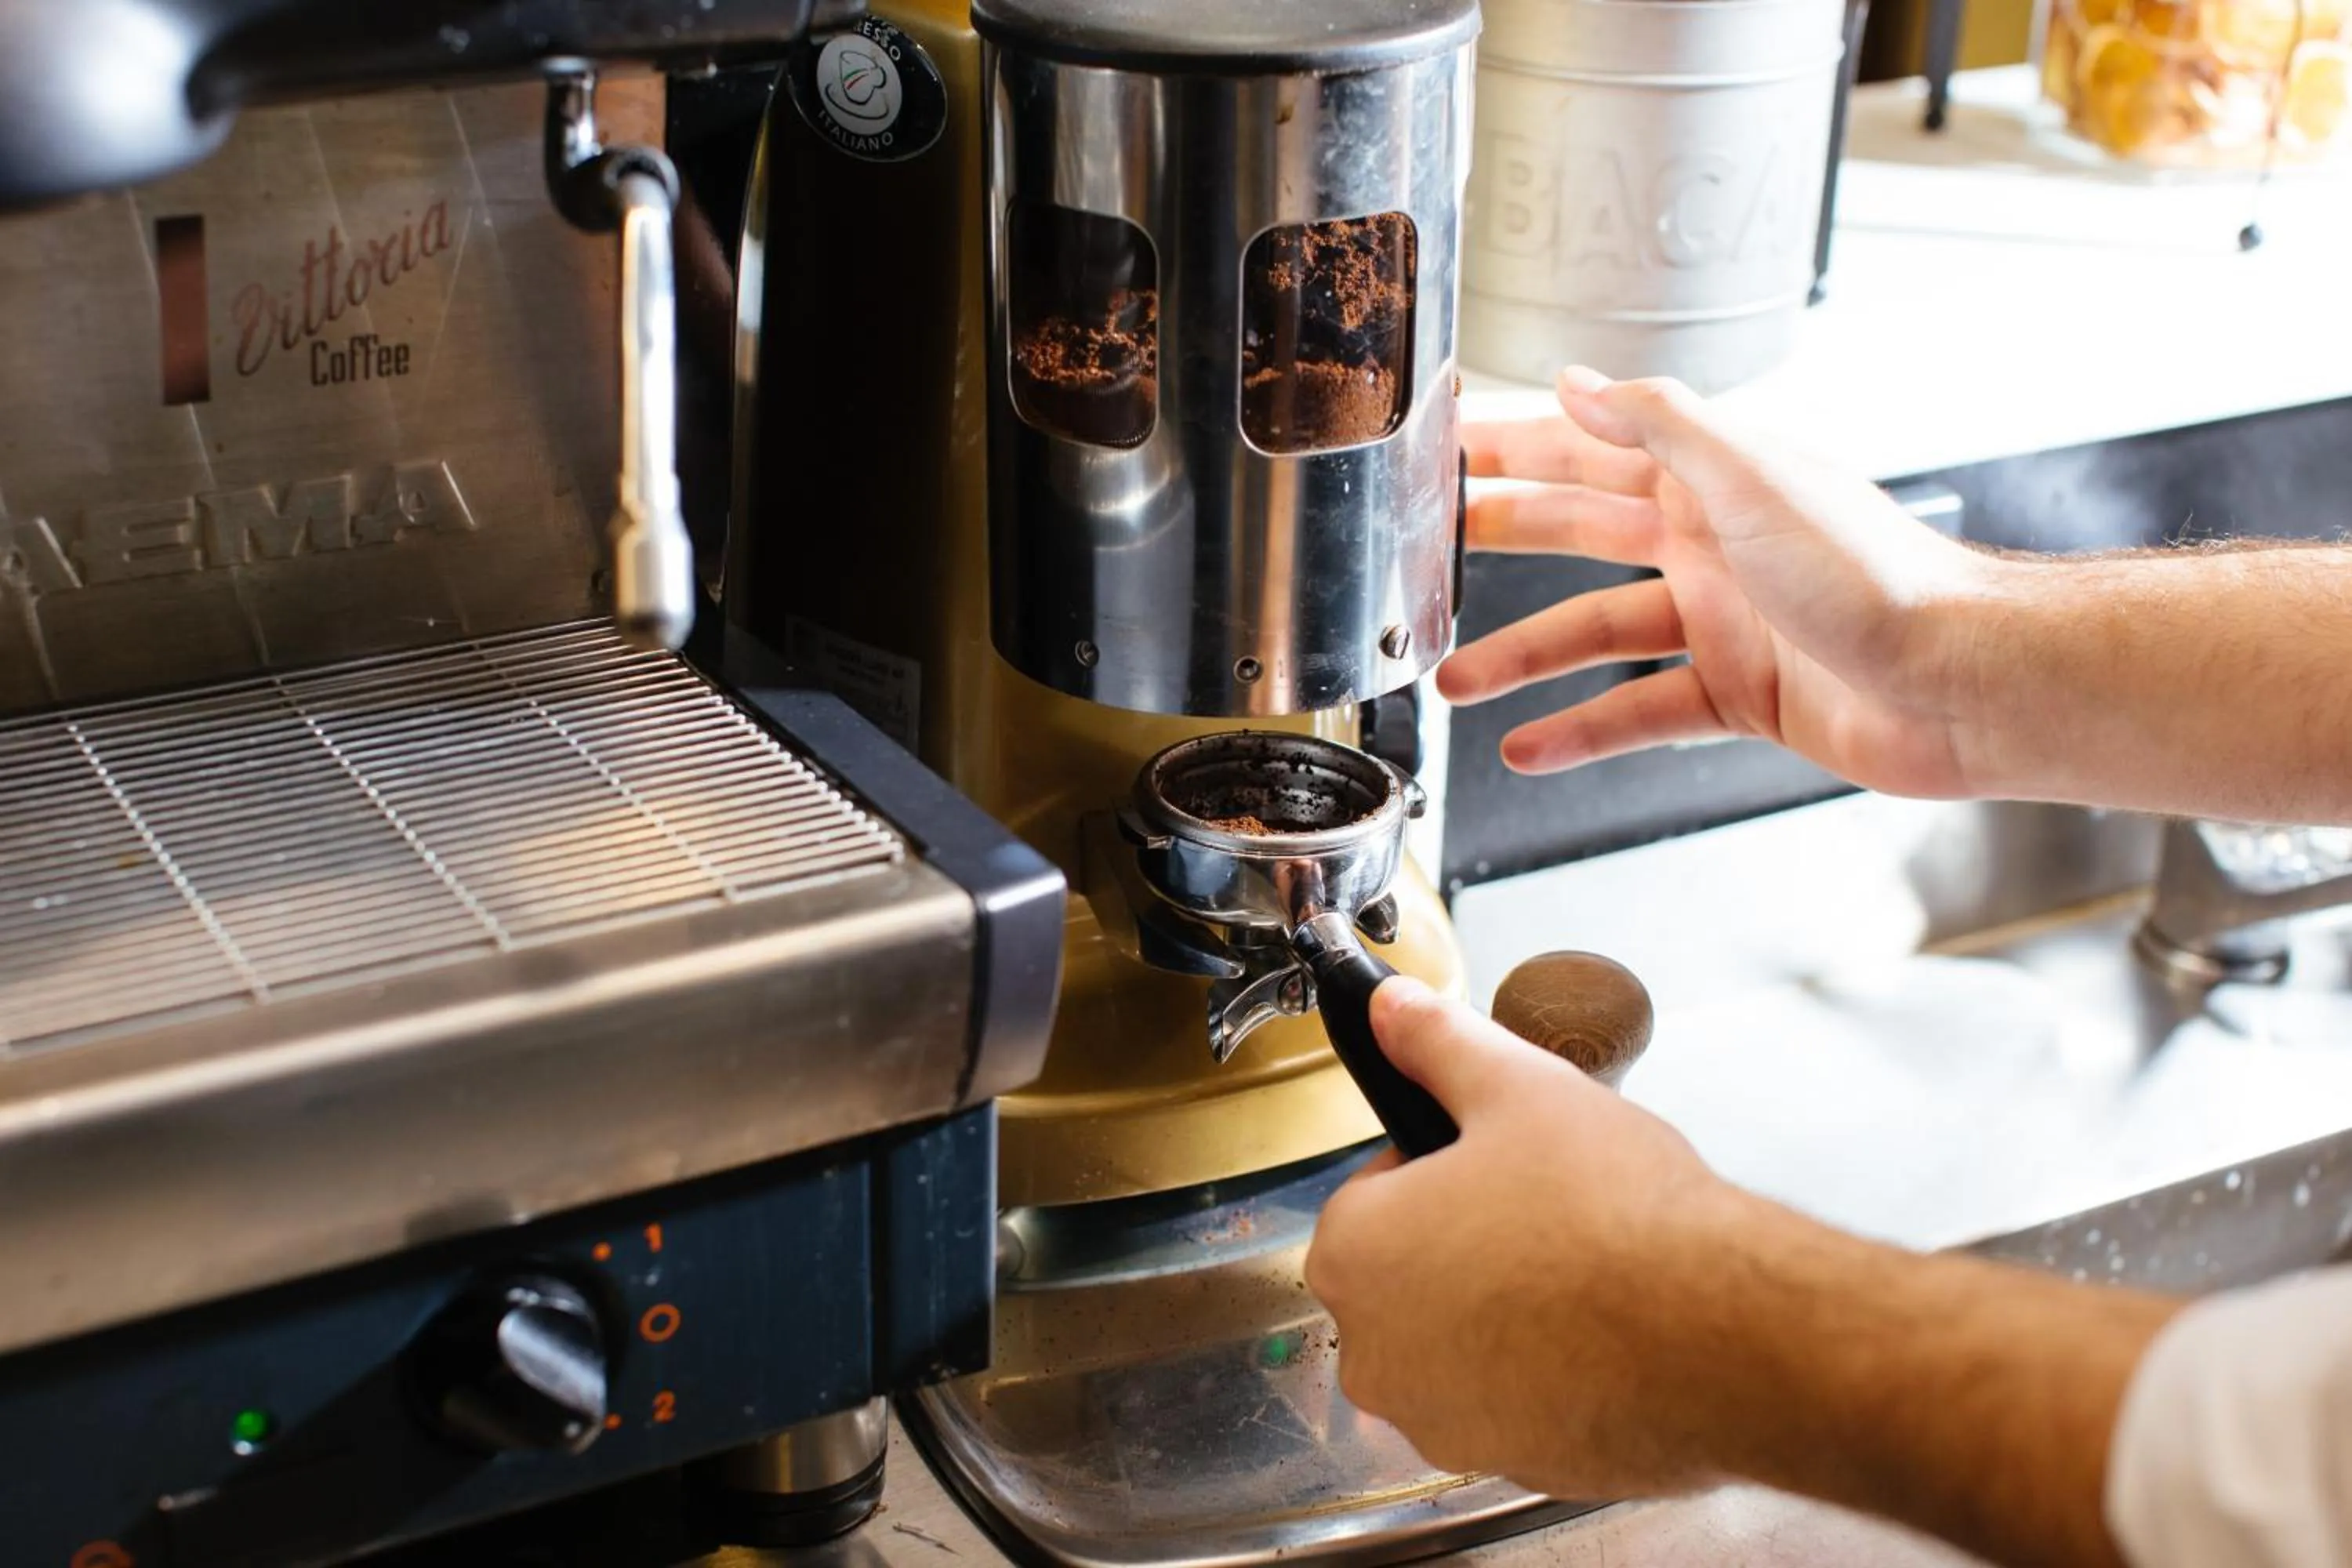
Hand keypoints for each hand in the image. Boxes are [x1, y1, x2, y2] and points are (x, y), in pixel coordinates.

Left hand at [1305, 978, 2179, 1567]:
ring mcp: (1443, 1420)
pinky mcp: (1515, 1464)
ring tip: (1584, 1272)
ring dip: (1503, 1313)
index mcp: (1356, 1253)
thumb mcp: (1518, 1088)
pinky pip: (1516, 1404)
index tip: (1496, 1165)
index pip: (1371, 1194)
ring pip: (1459, 1346)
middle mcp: (1377, 1352)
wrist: (1723, 1333)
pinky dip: (1549, 1373)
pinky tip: (1608, 1336)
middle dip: (1464, 1244)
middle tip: (1547, 1213)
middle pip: (1407, 1276)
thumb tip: (1390, 1008)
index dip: (1440, 1169)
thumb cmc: (1617, 1216)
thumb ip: (1438, 1043)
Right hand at [1442, 369, 2002, 797]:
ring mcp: (1724, 621)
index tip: (1452, 444)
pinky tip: (1531, 749)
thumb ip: (1660, 422)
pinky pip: (1639, 712)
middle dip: (1501, 535)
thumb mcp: (1750, 475)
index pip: (1591, 447)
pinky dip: (1583, 732)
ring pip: (1596, 633)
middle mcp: (1712, 542)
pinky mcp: (1740, 695)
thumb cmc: (1876, 574)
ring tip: (1454, 678)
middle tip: (1423, 548)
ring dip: (1522, 656)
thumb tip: (1578, 381)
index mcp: (1712, 477)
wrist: (1959, 681)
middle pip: (1579, 531)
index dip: (1518, 443)